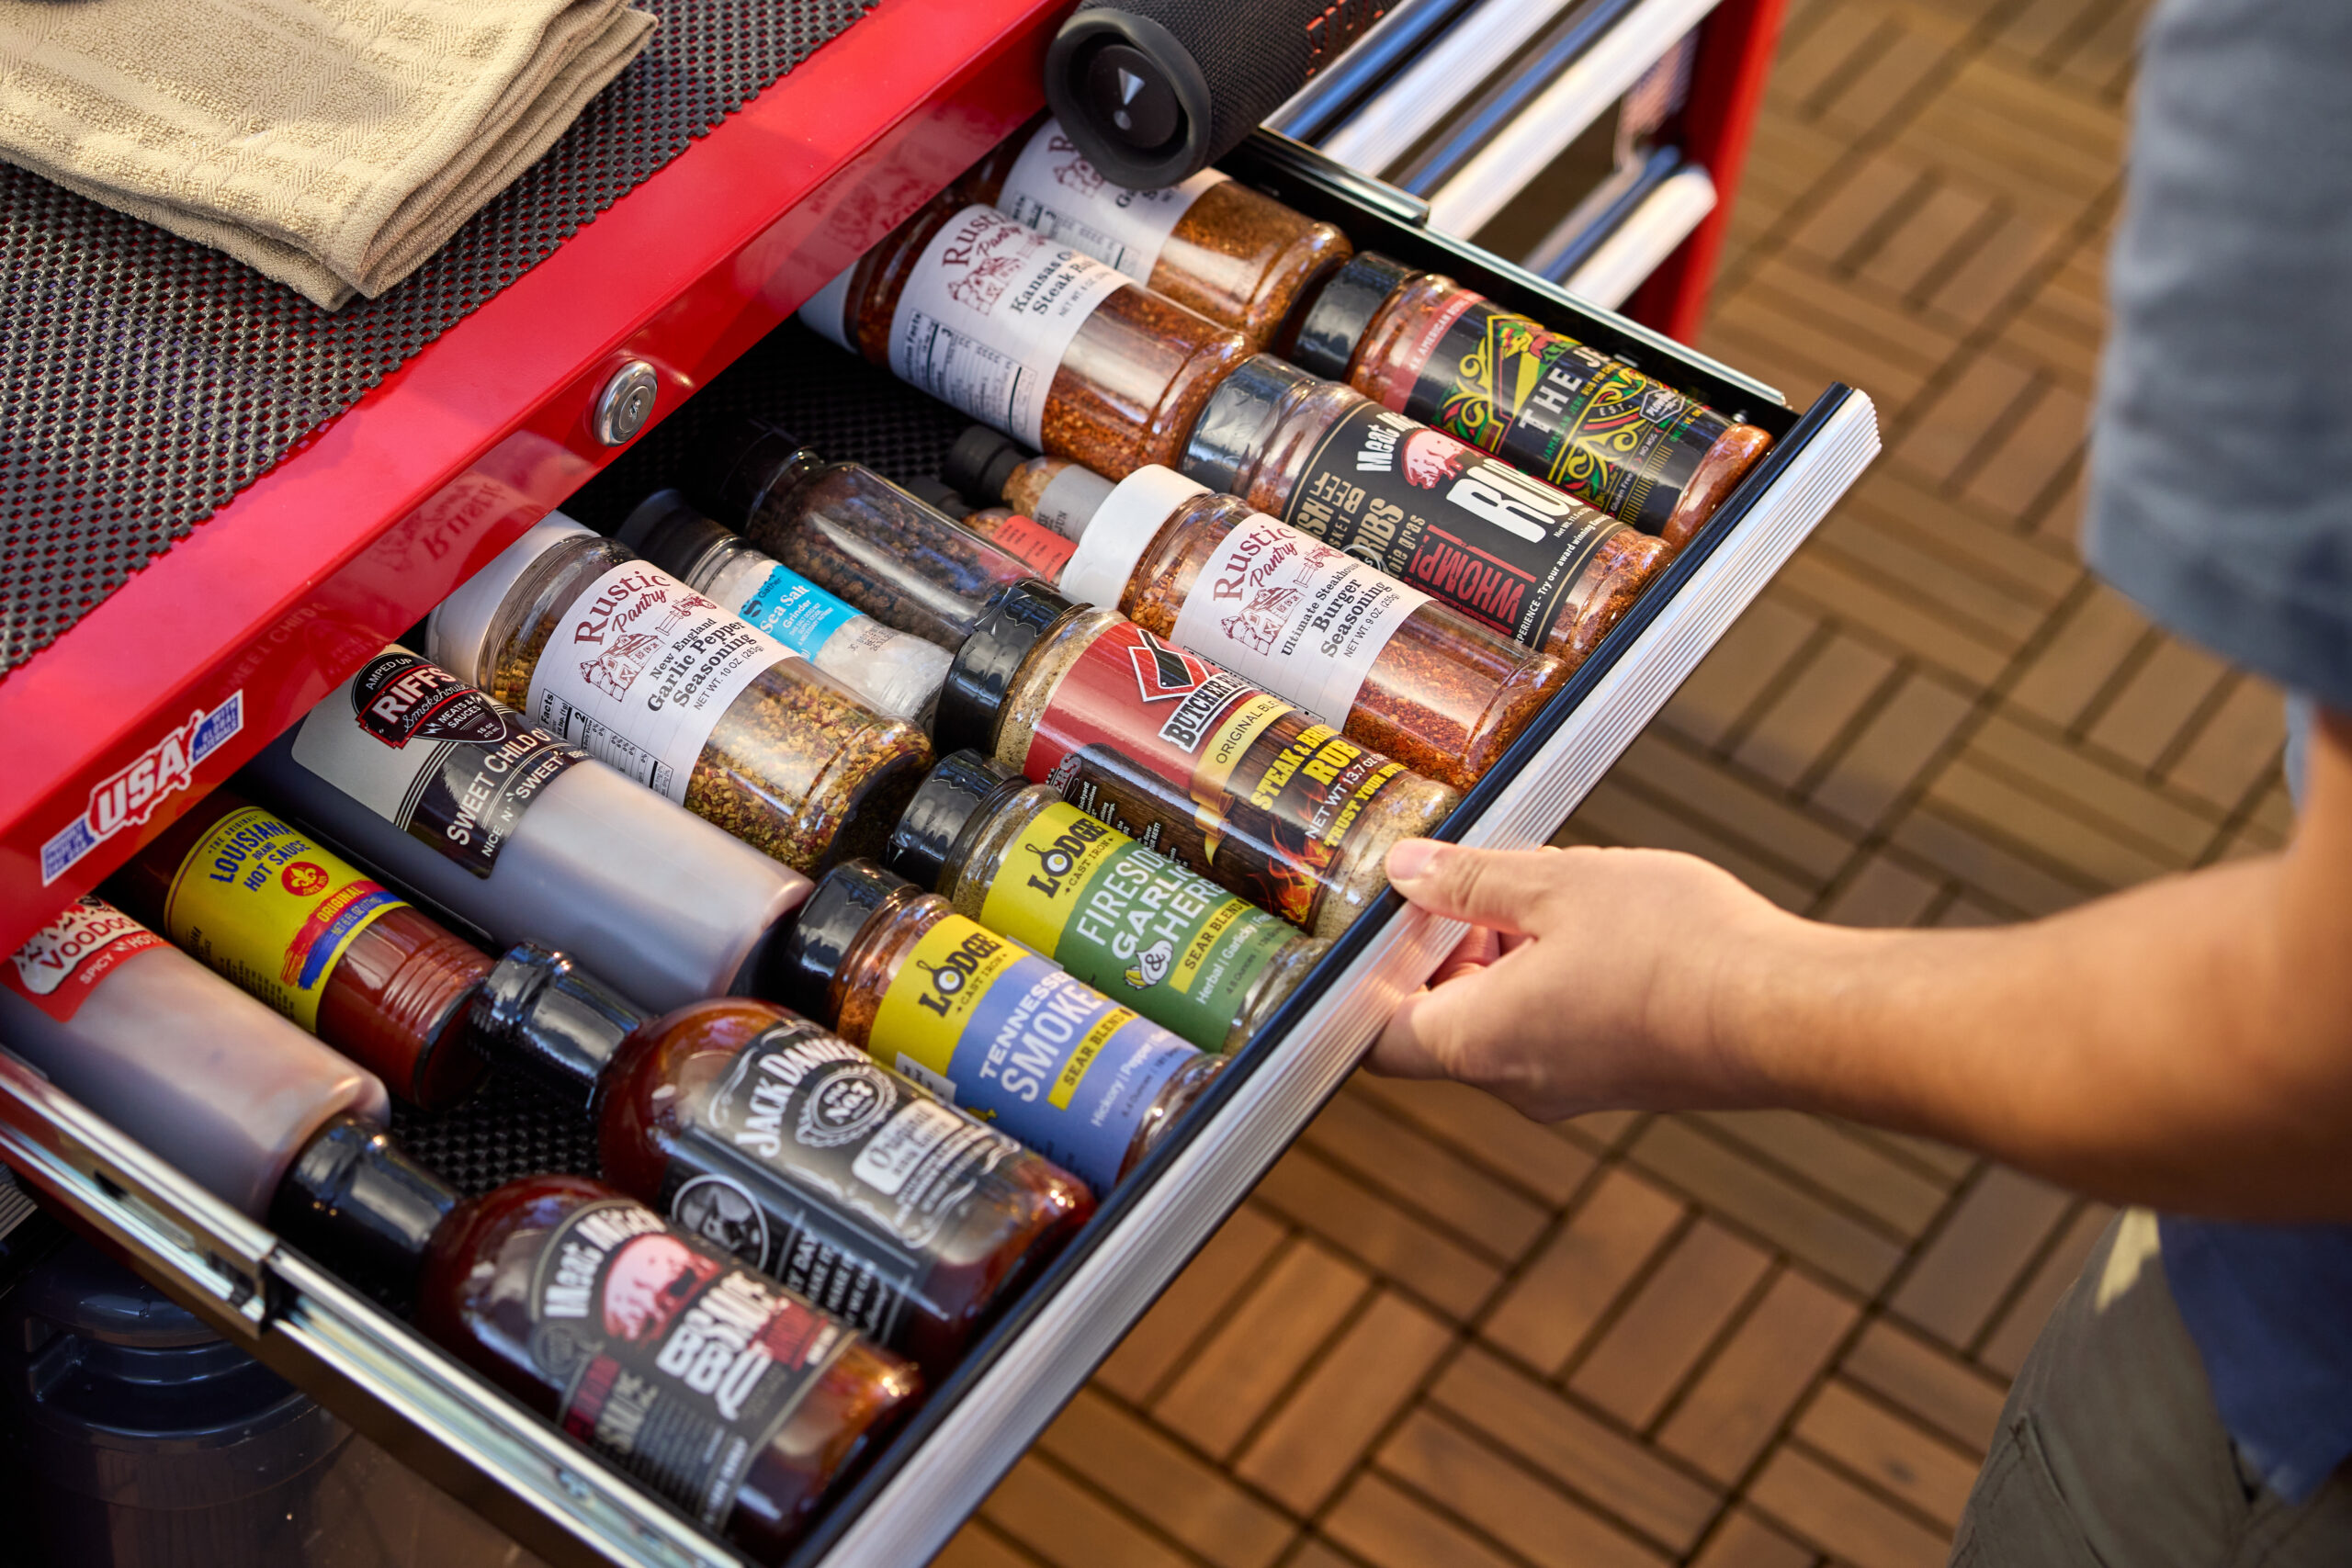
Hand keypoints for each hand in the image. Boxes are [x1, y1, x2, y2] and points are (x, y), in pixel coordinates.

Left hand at [1371, 838, 1794, 1122]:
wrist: (1787, 1013)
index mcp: (1478, 1043)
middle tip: (1481, 883)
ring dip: (1508, 955)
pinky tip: (1598, 923)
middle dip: (1448, 948)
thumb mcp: (1556, 884)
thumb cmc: (1675, 949)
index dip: (1367, 975)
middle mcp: (1517, 1082)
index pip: (1375, 1034)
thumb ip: (1470, 880)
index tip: (1388, 918)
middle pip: (1440, 1021)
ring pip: (1503, 1020)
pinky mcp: (1621, 1079)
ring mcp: (1573, 1088)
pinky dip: (1555, 977)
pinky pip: (1557, 1028)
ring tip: (1552, 891)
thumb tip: (1405, 873)